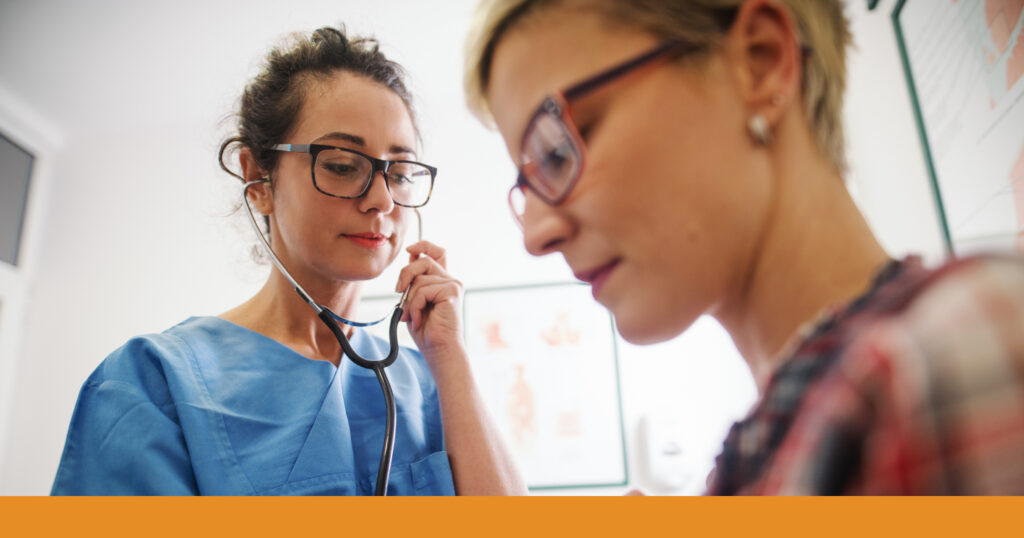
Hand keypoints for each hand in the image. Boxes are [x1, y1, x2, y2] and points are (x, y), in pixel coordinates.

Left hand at [395, 241, 464, 360]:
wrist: (439, 350)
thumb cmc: (427, 331)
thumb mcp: (414, 301)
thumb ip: (414, 281)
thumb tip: (410, 258)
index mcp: (442, 282)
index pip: (437, 253)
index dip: (423, 245)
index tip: (409, 250)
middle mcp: (450, 281)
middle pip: (424, 260)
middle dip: (405, 273)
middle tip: (398, 291)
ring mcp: (453, 285)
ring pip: (420, 278)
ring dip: (409, 300)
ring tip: (413, 316)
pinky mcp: (452, 291)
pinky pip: (423, 290)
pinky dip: (415, 306)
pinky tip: (419, 320)